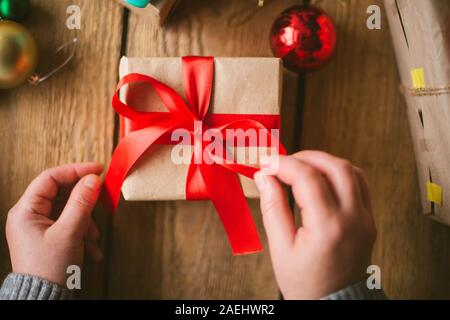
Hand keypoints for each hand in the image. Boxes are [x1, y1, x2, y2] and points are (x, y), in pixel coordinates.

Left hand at [5, 163, 103, 286]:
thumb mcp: (69, 232)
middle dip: (84, 200)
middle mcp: (30, 216)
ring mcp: (40, 226)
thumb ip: (81, 203)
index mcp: (26, 211)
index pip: (51, 178)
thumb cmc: (49, 268)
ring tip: (93, 236)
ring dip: (86, 220)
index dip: (76, 170)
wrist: (44, 299)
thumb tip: (93, 179)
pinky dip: (83, 232)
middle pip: (62, 193)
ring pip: (69, 209)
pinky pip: (70, 224)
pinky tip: (91, 247)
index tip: (98, 169)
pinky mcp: (50, 236)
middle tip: (102, 199)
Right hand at [254, 151, 375, 299]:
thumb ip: (273, 208)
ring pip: (351, 170)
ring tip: (300, 168)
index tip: (266, 163)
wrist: (334, 304)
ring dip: (324, 161)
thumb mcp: (280, 248)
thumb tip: (264, 177)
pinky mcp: (368, 219)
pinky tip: (321, 178)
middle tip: (283, 162)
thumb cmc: (305, 282)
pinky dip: (339, 172)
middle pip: (335, 166)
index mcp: (328, 227)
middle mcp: (352, 218)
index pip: (307, 178)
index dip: (284, 164)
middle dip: (305, 156)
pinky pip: (360, 183)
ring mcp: (365, 218)